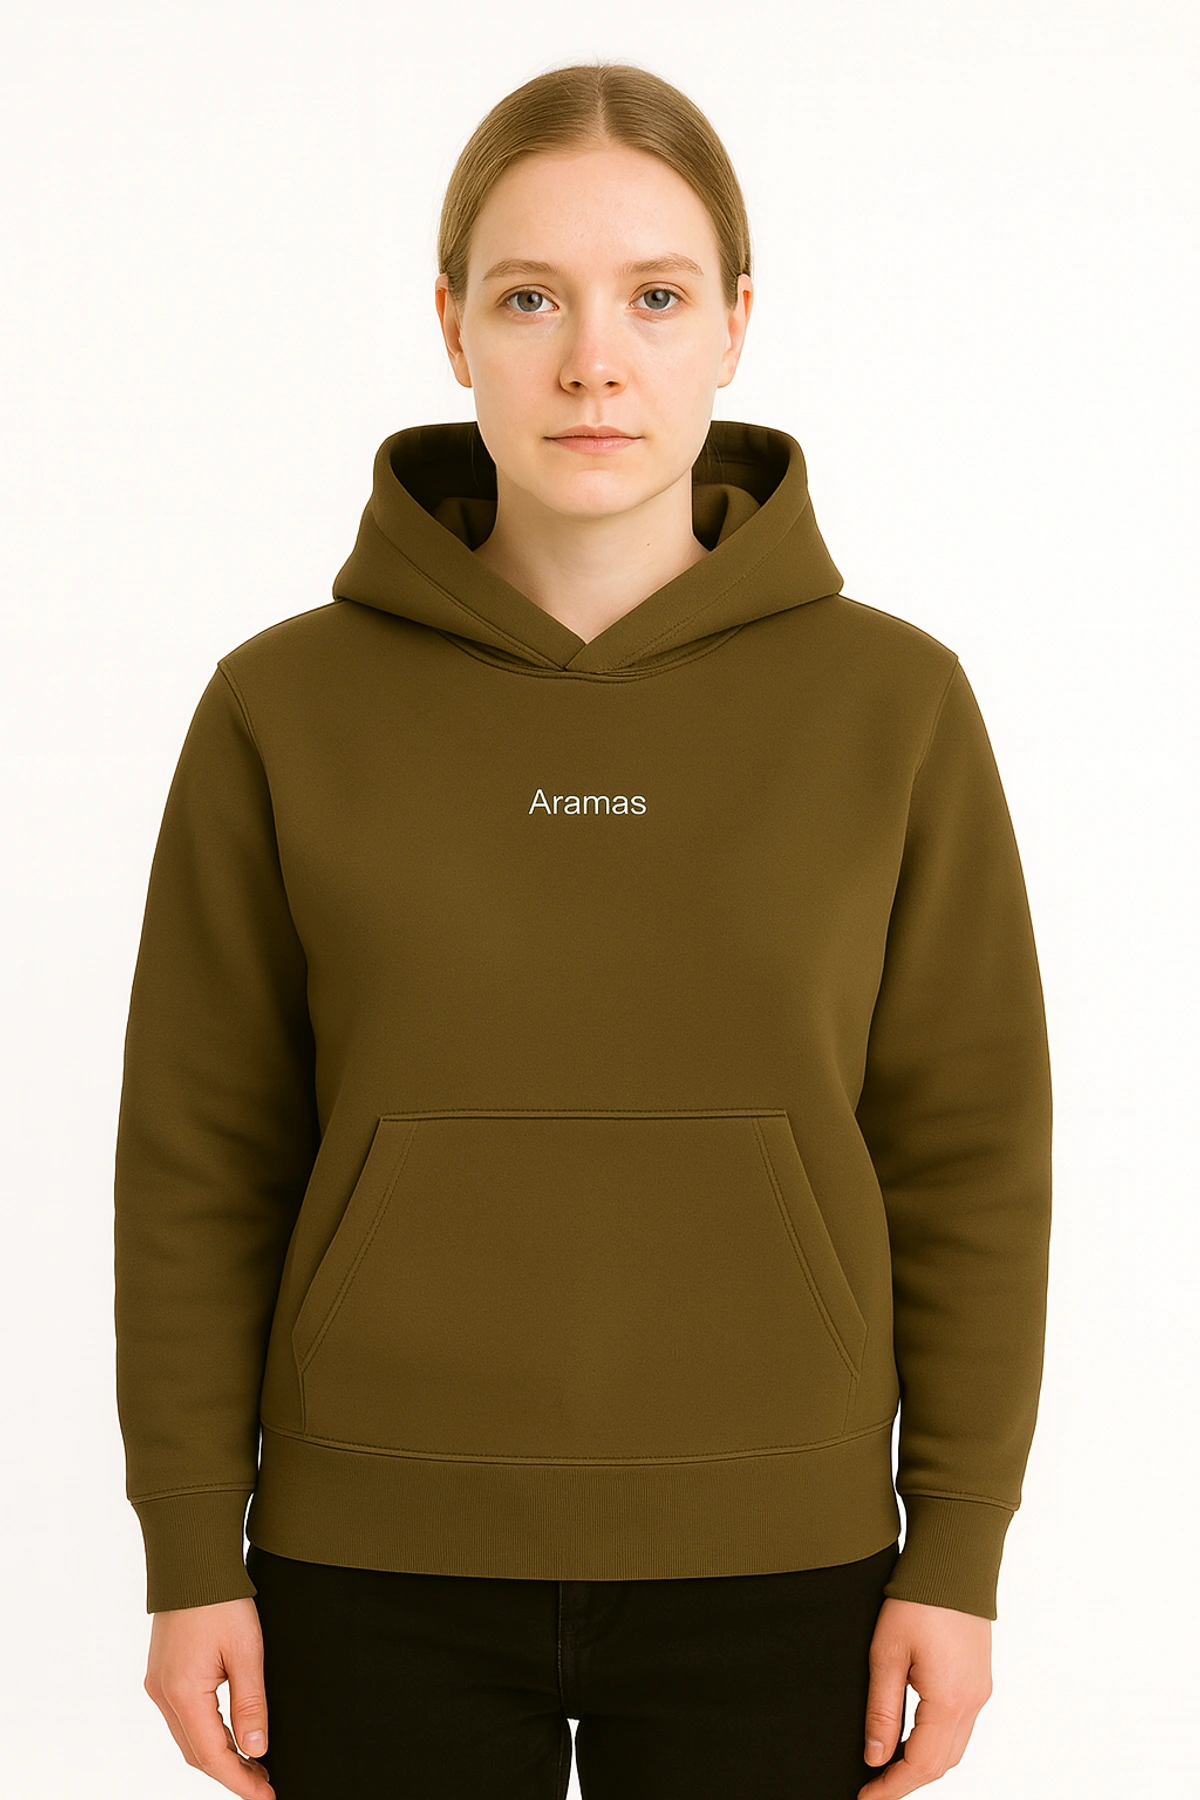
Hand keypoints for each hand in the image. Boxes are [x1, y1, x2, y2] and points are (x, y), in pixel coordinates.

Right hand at [143, 1597, 274, 1797]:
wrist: (192, 1561)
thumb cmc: (220, 1600)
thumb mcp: (246, 1651)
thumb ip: (251, 1704)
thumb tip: (257, 1749)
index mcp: (182, 1693)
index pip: (212, 1755)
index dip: (240, 1781)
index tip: (265, 1796)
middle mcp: (163, 1694)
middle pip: (196, 1752)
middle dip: (230, 1773)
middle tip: (264, 1784)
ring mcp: (159, 1683)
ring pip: (188, 1736)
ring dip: (218, 1754)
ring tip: (253, 1763)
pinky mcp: (163, 1672)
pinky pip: (183, 1717)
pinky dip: (206, 1733)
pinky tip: (229, 1734)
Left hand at [858, 1597, 992, 1796]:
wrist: (953, 1561)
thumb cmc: (919, 1598)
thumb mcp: (886, 1654)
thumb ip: (881, 1710)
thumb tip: (875, 1756)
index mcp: (949, 1700)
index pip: (921, 1765)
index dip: (892, 1787)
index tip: (866, 1798)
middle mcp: (972, 1701)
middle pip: (942, 1763)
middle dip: (908, 1780)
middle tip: (874, 1786)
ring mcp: (981, 1690)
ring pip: (954, 1748)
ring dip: (924, 1763)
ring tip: (889, 1766)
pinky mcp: (980, 1678)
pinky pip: (961, 1726)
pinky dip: (938, 1741)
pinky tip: (915, 1736)